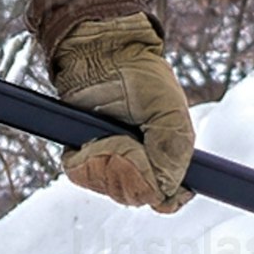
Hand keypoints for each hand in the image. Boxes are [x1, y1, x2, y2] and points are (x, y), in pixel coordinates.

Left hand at [46, 14, 193, 209]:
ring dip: (104, 160)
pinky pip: (80, 175)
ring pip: (107, 187)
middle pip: (134, 195)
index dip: (160, 194)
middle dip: (128, 168)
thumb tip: (164, 191)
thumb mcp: (170, 112)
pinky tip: (88, 139)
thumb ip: (174, 152)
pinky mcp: (84, 156)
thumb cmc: (140, 76)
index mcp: (169, 156)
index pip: (167, 198)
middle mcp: (141, 164)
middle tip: (126, 140)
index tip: (150, 171)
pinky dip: (81, 158)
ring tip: (107, 134)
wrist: (99, 54)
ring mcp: (112, 162)